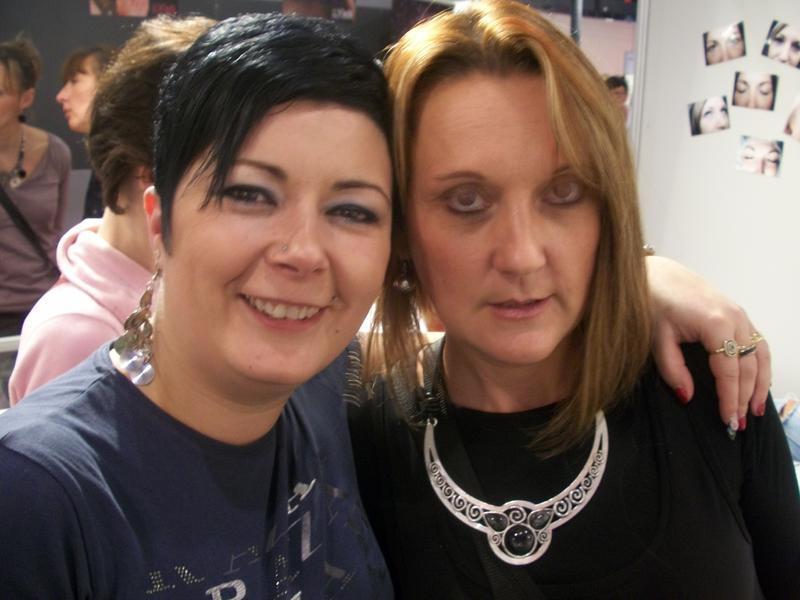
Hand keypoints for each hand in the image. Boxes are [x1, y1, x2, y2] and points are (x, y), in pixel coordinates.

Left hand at [647, 256, 770, 429]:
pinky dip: (760, 366)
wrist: (656, 273)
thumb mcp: (656, 338)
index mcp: (715, 323)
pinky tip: (757, 383)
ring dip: (759, 384)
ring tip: (754, 410)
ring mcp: (740, 314)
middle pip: (748, 366)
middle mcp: (735, 318)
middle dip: (745, 397)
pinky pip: (757, 343)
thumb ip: (672, 369)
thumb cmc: (653, 301)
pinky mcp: (738, 313)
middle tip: (737, 424)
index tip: (728, 420)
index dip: (730, 398)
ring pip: (759, 355)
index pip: (728, 370)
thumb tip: (687, 397)